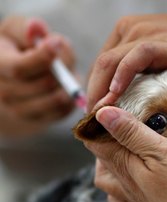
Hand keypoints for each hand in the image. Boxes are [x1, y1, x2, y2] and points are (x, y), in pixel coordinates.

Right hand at [0, 16, 75, 136]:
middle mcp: (4, 93)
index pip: (20, 68)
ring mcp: (20, 111)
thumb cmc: (16, 49)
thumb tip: (36, 28)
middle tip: (64, 57)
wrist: (14, 81)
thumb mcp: (15, 33)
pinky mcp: (38, 120)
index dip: (43, 56)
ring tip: (65, 71)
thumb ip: (25, 29)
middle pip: (44, 84)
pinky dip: (71, 96)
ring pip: (57, 99)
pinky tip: (64, 85)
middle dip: (62, 68)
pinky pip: (64, 110)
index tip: (57, 42)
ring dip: (68, 84)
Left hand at [92, 64, 166, 201]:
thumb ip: (131, 133)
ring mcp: (133, 191)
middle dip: (103, 133)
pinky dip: (120, 179)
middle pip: (99, 154)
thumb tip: (103, 114)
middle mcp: (123, 179)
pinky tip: (131, 172)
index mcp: (122, 163)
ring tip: (122, 142)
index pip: (93, 138)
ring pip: (108, 172)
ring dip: (110, 154)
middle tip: (118, 117)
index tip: (109, 103)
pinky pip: (121, 192)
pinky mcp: (146, 198)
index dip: (95, 119)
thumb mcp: (160, 152)